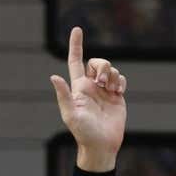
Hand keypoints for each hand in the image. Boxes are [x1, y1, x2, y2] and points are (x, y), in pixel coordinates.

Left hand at [50, 28, 125, 171]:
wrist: (102, 145)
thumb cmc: (83, 132)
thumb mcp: (71, 114)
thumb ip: (63, 95)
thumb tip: (53, 77)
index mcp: (78, 87)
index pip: (75, 61)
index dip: (76, 45)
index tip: (77, 29)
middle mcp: (91, 86)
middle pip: (97, 62)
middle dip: (103, 66)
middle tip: (103, 82)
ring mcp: (105, 91)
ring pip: (111, 69)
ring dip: (113, 75)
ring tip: (111, 90)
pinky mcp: (117, 97)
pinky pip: (121, 79)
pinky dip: (121, 81)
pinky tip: (118, 92)